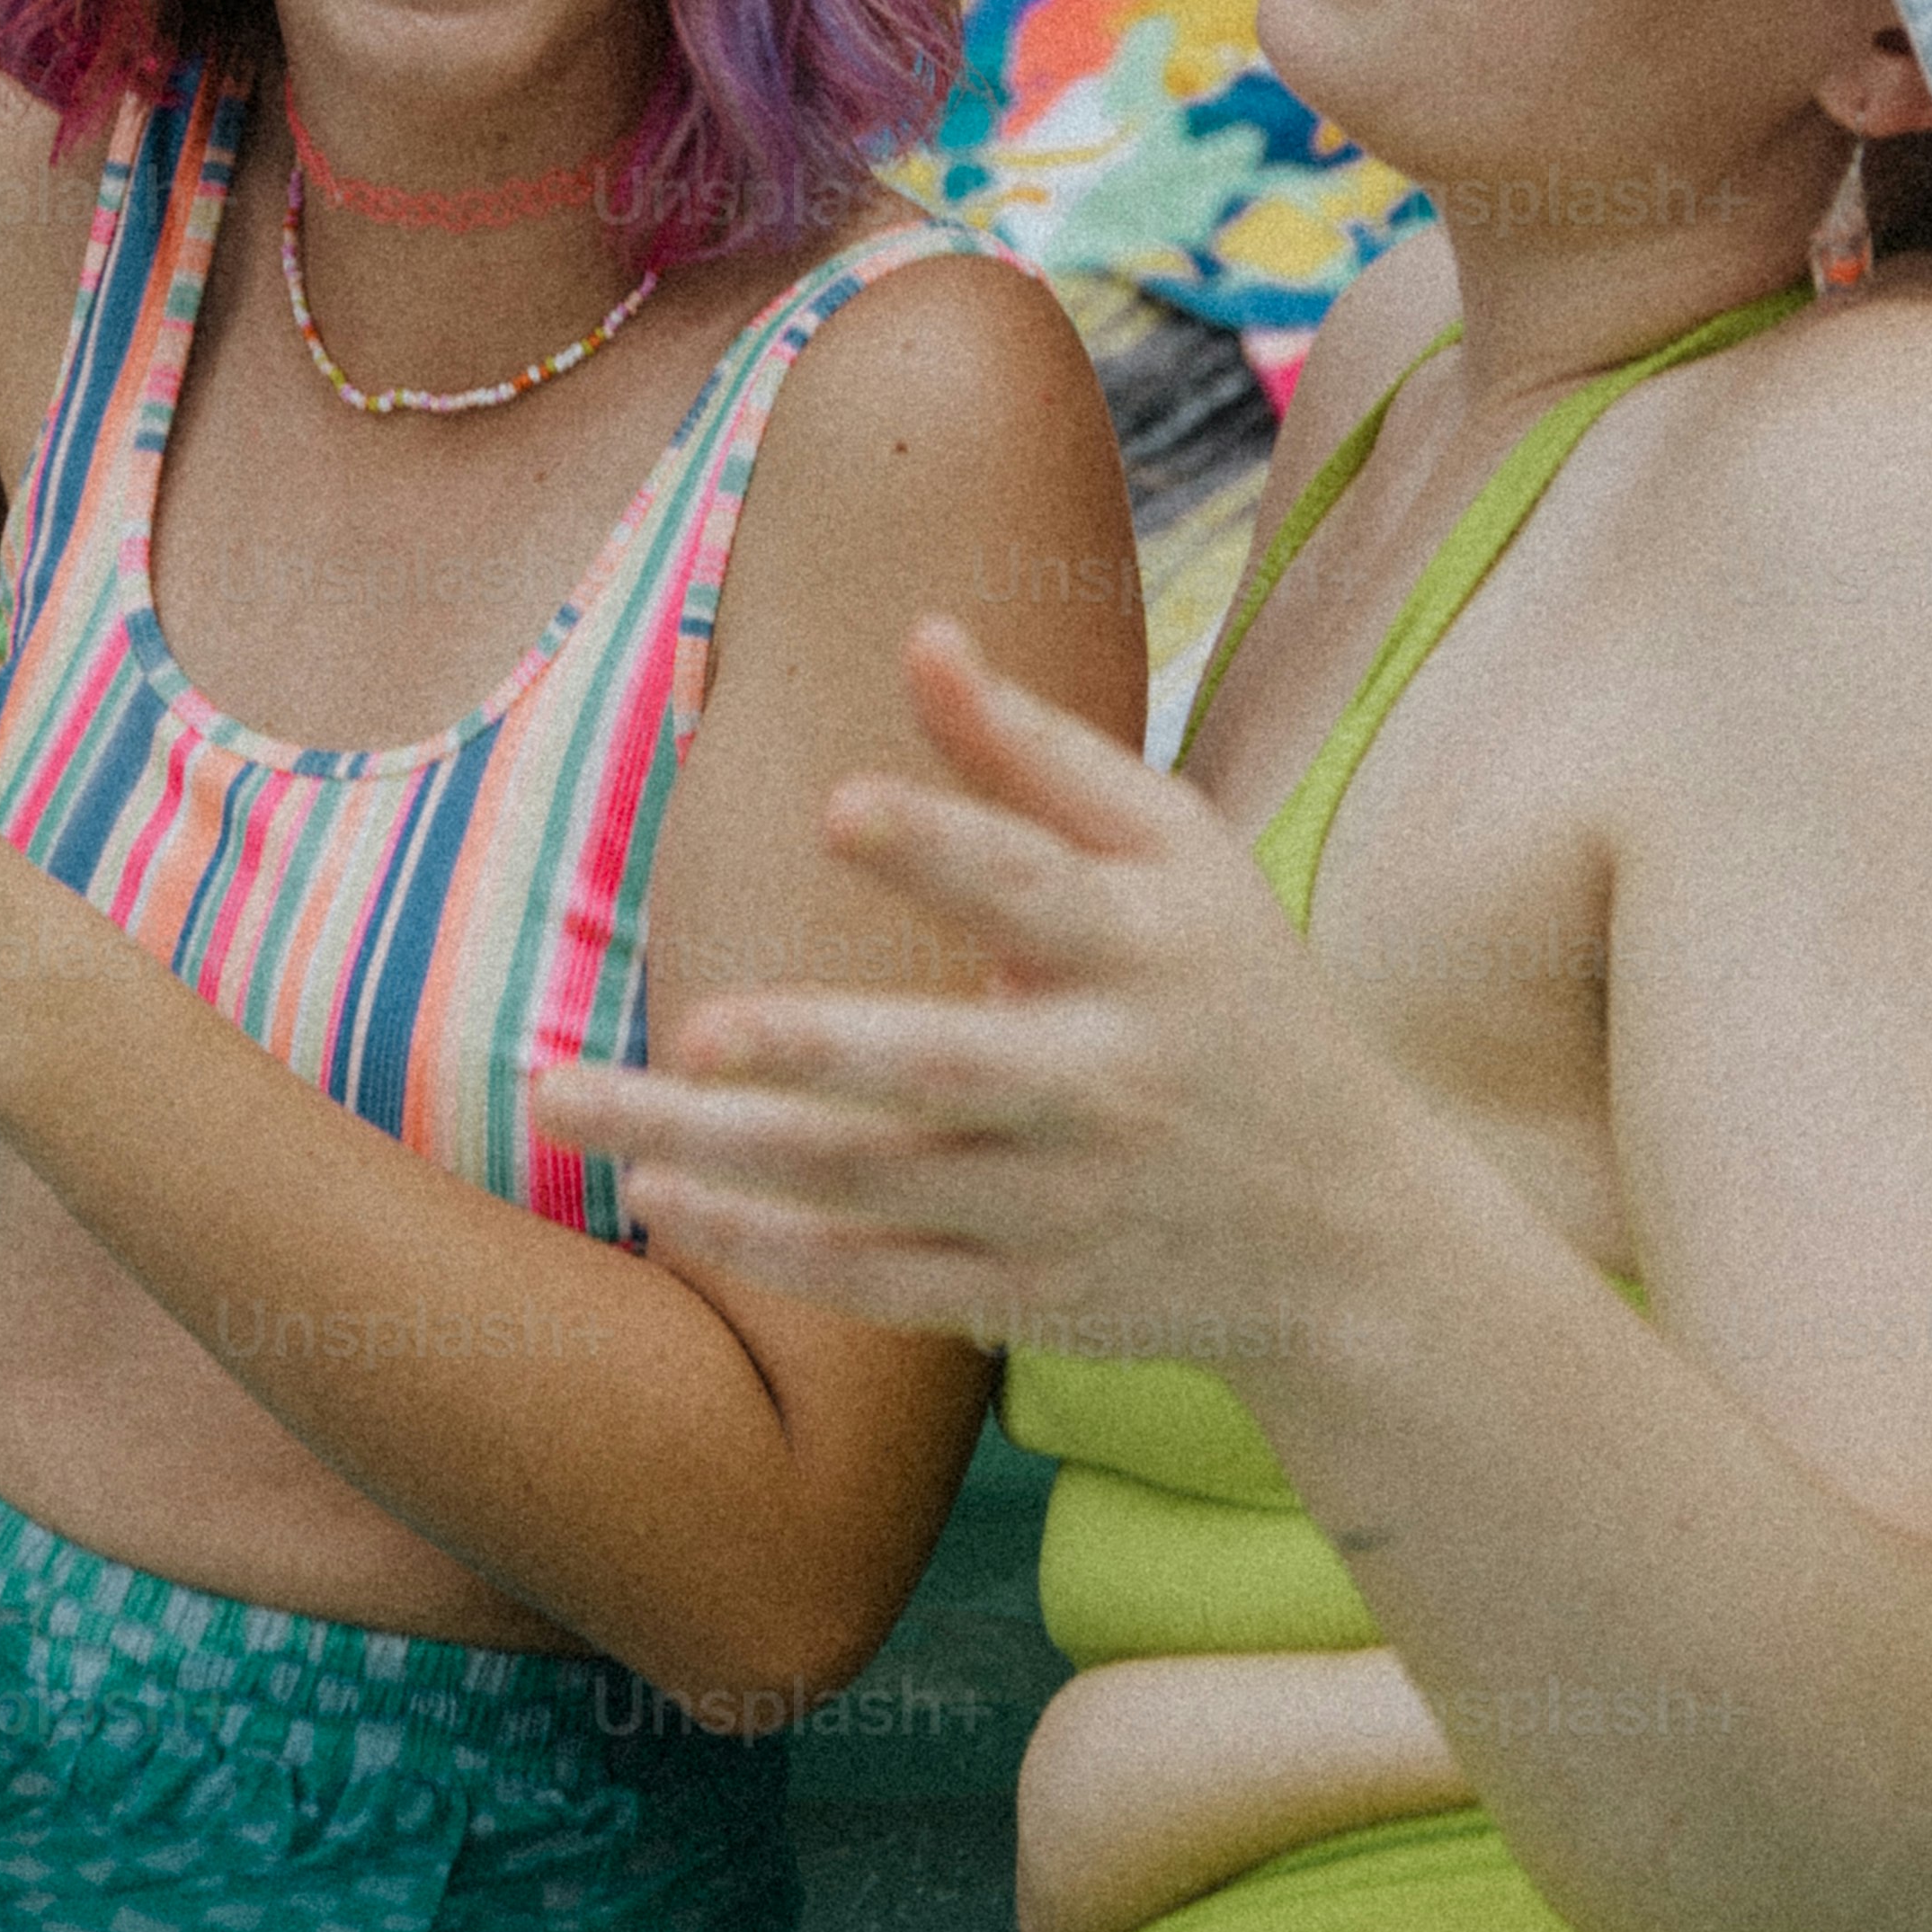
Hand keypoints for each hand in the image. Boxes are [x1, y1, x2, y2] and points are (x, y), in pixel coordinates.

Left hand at [534, 612, 1361, 1359]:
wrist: (1352, 1233)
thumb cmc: (1235, 997)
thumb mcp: (1177, 855)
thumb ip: (1037, 753)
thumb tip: (922, 634)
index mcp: (1146, 949)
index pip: (1034, 892)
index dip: (942, 847)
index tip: (840, 805)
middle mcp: (1106, 1084)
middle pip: (938, 1067)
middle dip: (812, 1049)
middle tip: (695, 1030)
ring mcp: (1063, 1203)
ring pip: (874, 1187)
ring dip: (727, 1157)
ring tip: (579, 1105)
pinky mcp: (1029, 1297)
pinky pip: (880, 1283)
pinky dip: (770, 1249)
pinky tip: (661, 1199)